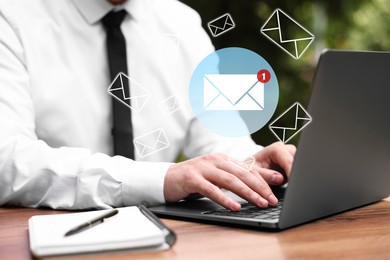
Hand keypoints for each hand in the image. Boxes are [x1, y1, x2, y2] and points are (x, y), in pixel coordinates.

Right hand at [163, 142, 295, 210]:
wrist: (167, 178)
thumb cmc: (195, 178)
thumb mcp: (216, 175)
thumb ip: (233, 177)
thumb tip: (256, 185)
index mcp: (223, 158)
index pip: (247, 168)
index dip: (263, 178)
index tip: (276, 188)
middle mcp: (215, 160)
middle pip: (242, 173)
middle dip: (259, 187)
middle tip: (271, 199)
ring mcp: (203, 168)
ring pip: (230, 180)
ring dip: (247, 192)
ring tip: (259, 203)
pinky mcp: (192, 179)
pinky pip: (211, 190)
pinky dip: (224, 199)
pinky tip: (235, 207)